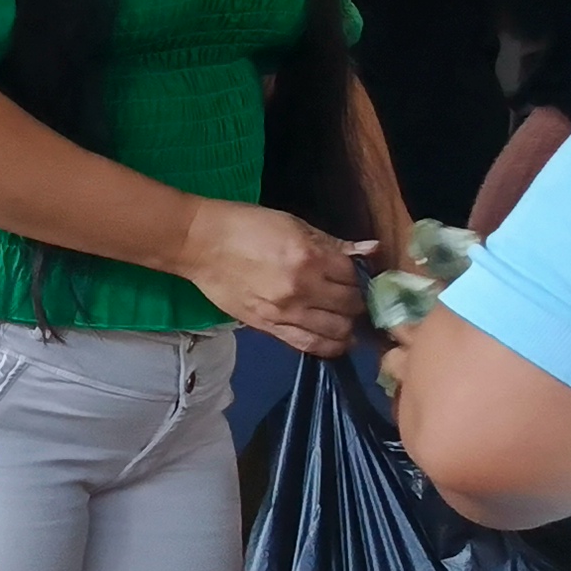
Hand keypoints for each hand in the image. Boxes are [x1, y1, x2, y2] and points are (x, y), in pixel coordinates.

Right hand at [178, 200, 368, 355]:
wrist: (199, 244)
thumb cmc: (245, 226)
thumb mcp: (293, 224)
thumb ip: (333, 242)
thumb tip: (371, 250)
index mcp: (309, 257)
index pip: (354, 276)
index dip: (361, 276)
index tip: (359, 277)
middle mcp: (302, 288)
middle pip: (350, 305)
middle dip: (358, 302)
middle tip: (356, 298)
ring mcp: (285, 312)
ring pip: (336, 330)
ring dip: (348, 326)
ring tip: (348, 320)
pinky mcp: (269, 327)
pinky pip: (309, 345)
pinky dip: (329, 346)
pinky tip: (337, 340)